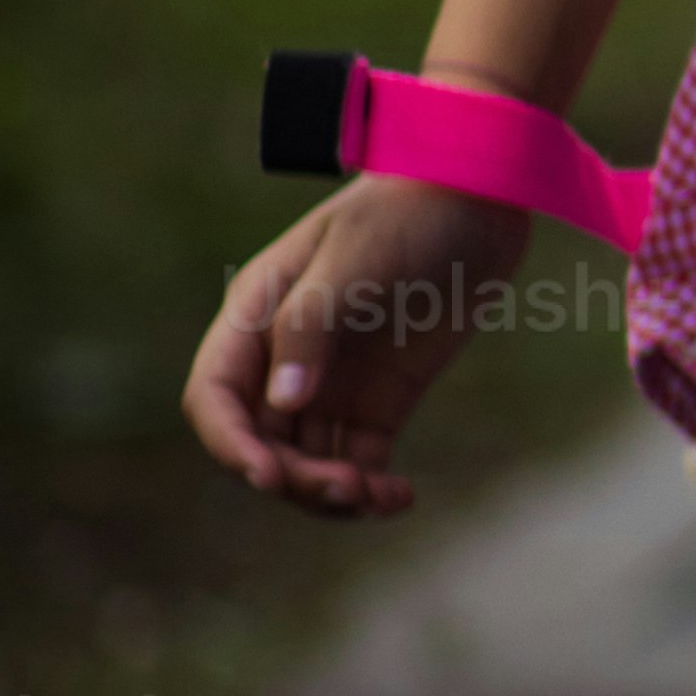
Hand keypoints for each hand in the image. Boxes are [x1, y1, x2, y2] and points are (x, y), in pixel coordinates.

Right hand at [187, 172, 543, 517]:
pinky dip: (370, 487)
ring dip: (331, 492)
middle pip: (261, 442)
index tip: (269, 476)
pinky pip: (358, 459)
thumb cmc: (405, 212)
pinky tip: (399, 498)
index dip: (231, 445)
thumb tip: (282, 404)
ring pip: (307, 461)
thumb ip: (309, 327)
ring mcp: (332, 382)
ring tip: (380, 498)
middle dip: (292, 478)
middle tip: (347, 488)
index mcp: (254, 318)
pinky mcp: (381, 400)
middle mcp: (283, 359)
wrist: (480, 197)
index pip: (215, 398)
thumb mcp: (352, 261)